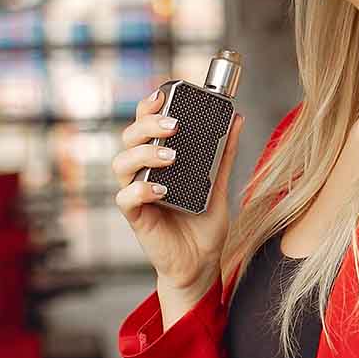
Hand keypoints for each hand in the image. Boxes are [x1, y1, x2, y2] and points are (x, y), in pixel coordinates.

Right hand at [111, 86, 245, 300]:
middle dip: (147, 125)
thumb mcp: (219, 183)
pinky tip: (160, 188)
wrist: (201, 263)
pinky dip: (140, 189)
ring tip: (171, 157)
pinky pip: (125, 198)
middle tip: (173, 126)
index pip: (145, 125)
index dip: (148, 107)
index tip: (163, 94)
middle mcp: (143, 172)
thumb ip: (224, 153)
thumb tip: (237, 119)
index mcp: (159, 159)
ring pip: (121, 163)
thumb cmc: (204, 223)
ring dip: (145, 154)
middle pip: (129, 138)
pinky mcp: (136, 217)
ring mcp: (137, 193)